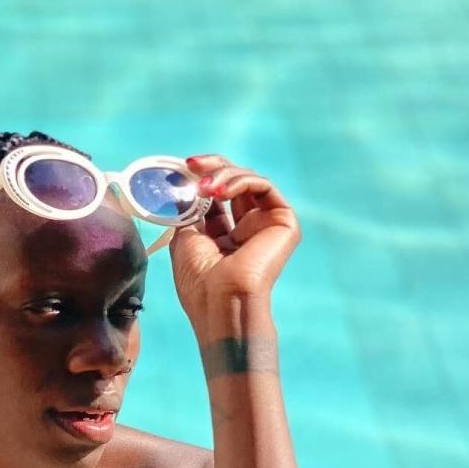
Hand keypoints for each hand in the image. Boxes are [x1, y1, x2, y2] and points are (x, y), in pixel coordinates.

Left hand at [168, 155, 300, 328]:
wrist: (222, 301)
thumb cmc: (200, 281)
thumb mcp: (185, 239)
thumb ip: (189, 211)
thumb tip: (185, 186)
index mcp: (224, 238)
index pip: (216, 197)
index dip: (201, 177)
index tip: (185, 167)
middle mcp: (246, 230)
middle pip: (234, 182)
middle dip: (212, 168)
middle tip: (193, 166)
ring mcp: (265, 225)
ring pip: (249, 181)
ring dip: (224, 175)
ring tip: (206, 187)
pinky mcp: (283, 222)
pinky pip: (264, 187)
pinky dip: (241, 181)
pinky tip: (221, 192)